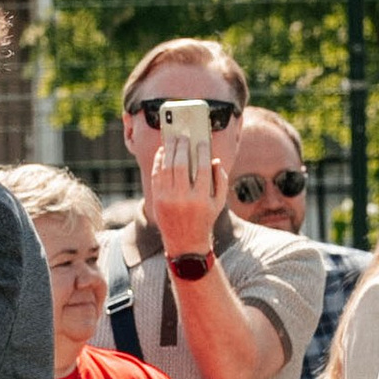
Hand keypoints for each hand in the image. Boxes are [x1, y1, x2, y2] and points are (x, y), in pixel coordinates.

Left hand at [145, 138, 221, 261]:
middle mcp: (184, 198)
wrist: (185, 243)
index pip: (203, 168)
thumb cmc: (205, 219)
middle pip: (182, 164)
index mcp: (202, 198)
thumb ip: (221, 180)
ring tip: (172, 139)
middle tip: (183, 135)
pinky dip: (159, 161)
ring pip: (167, 167)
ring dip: (169, 150)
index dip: (202, 152)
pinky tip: (163, 152)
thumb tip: (215, 160)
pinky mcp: (157, 199)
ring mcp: (168, 198)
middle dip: (182, 147)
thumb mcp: (219, 203)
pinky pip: (157, 175)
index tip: (201, 141)